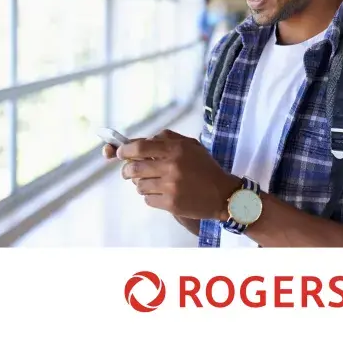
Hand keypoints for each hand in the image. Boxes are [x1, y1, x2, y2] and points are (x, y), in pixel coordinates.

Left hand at [117, 129, 239, 220]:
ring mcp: (170, 186)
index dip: (124, 150)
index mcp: (175, 149)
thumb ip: (166, 139)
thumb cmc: (205, 168)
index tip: (119, 152)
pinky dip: (150, 197)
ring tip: (152, 183)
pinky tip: (162, 194)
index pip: (140, 147)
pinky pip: (147, 199)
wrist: (222, 194)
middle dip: (127, 170)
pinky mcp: (171, 204)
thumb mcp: (190, 145)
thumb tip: (140, 141)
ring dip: (141, 184)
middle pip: (134, 168)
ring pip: (139, 185)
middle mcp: (172, 166)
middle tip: (128, 172)